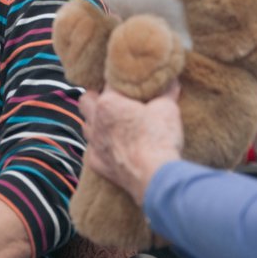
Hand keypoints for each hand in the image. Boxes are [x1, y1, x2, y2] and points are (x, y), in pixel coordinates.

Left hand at [78, 84, 182, 204]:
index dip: (120, 83)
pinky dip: (101, 147)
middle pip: (85, 101)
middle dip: (96, 99)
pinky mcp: (96, 163)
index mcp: (108, 103)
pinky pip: (92, 150)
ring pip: (86, 126)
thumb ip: (166, 92)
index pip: (108, 83)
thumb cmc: (158, 140)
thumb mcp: (168, 109)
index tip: (129, 85)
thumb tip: (171, 80)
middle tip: (113, 101)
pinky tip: (114, 148)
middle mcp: (95, 121)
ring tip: (113, 124)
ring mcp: (94, 143)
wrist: (154, 177)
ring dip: (96, 123)